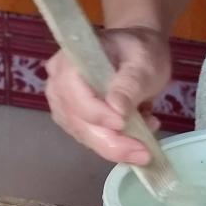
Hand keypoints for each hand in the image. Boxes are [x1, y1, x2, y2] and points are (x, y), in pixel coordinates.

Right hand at [45, 26, 170, 164]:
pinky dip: (116, 144)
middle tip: (144, 153)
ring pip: (85, 136)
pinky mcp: (76, 121)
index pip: (75, 96)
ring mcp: (65, 105)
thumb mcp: (143, 62)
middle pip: (78, 122)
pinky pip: (93, 139)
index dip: (98, 115)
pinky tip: (139, 136)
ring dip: (117, 144)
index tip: (124, 124)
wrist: (139, 52)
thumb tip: (117, 111)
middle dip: (112, 142)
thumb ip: (130, 84)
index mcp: (70, 63)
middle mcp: (58, 86)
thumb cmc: (140, 51)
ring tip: (147, 138)